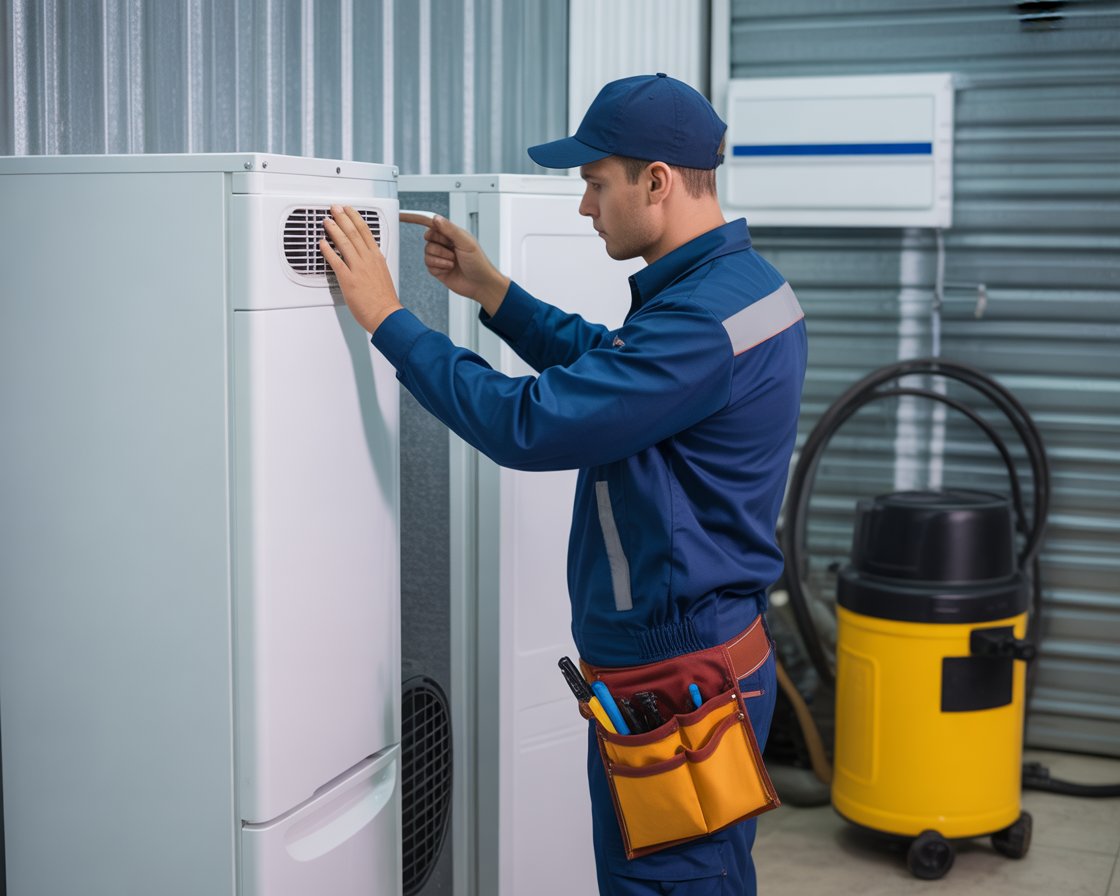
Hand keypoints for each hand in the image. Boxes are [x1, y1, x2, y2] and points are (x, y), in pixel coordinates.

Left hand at [320, 205, 402, 334]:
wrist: (386, 315)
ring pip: (344, 242)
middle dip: (342, 217)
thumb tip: (364, 259)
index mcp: (377, 257)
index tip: (349, 210)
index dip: (355, 217)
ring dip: (333, 229)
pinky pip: (335, 261)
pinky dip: (327, 250)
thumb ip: (372, 264)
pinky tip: (322, 243)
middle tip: (334, 209)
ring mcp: (358, 268)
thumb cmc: (384, 300)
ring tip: (326, 221)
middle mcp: (368, 259)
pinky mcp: (348, 279)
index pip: (366, 231)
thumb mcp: (382, 274)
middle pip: (353, 232)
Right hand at [412, 213, 509, 316]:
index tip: (402, 216)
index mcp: (451, 233)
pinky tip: (449, 269)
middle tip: (452, 251)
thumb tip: (435, 218)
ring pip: (427, 252)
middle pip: (427, 237)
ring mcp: (440, 256)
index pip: (430, 222)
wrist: (480, 284)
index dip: (416, 218)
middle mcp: (444, 243)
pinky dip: (439, 266)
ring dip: (441, 258)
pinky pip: (428, 264)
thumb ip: (450, 229)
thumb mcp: (466, 242)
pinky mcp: (437, 269)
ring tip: (453, 262)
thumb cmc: (479, 263)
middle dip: (439, 245)